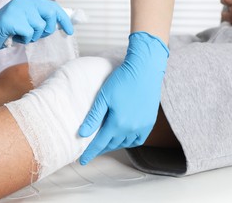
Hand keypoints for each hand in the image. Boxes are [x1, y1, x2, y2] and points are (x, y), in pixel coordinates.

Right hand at [0, 0, 72, 51]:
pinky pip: (29, 33)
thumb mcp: (27, 23)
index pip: (53, 7)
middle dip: (47, 29)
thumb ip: (41, 21)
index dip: (64, 19)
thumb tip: (61, 25)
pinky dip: (23, 40)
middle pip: (50, 15)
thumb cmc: (7, 31)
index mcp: (29, 1)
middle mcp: (24, 2)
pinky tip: (14, 37)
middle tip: (36, 35)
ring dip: (32, 37)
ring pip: (39, 27)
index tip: (70, 31)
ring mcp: (16, 9)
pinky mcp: (10, 20)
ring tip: (20, 35)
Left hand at [78, 32, 168, 164]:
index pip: (100, 143)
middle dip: (100, 148)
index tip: (82, 161)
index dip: (90, 153)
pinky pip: (138, 139)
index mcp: (118, 123)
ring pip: (124, 142)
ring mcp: (142, 126)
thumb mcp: (103, 97)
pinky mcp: (149, 122)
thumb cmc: (121, 80)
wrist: (145, 70)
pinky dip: (128, 141)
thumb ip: (93, 117)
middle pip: (112, 144)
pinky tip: (122, 138)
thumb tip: (82, 134)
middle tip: (91, 150)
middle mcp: (131, 128)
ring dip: (113, 144)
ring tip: (104, 143)